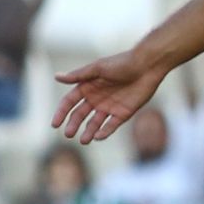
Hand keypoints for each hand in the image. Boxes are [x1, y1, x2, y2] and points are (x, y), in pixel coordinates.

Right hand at [51, 51, 168, 144]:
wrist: (148, 65)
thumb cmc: (123, 63)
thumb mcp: (99, 68)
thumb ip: (79, 75)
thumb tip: (56, 76)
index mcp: (88, 87)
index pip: (69, 102)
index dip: (61, 113)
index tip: (55, 124)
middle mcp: (96, 98)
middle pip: (80, 115)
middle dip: (73, 125)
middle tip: (68, 134)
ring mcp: (109, 106)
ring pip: (94, 123)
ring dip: (88, 132)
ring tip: (84, 140)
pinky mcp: (123, 113)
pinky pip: (111, 125)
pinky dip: (104, 132)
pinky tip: (98, 137)